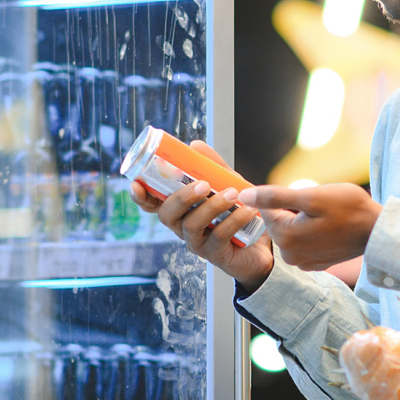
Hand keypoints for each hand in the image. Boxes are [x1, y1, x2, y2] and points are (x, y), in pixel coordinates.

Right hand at [132, 140, 273, 288]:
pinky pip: (218, 237)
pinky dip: (233, 221)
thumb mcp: (227, 183)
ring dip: (212, 207)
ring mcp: (196, 242)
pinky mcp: (214, 254)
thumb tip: (195, 144)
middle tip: (204, 185)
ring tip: (233, 194)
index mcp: (180, 209)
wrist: (263, 242)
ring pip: (191, 225)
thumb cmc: (237, 211)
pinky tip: (248, 210)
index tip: (136, 184)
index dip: (140, 196)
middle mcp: (182, 226)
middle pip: (167, 215)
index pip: (151, 204)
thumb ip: (212, 166)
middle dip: (182, 198)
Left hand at [236, 183, 379, 271]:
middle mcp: (289, 255)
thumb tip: (243, 196)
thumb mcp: (311, 196)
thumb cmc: (349, 209)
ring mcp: (302, 262)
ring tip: (326, 217)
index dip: (284, 196)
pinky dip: (312, 232)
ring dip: (302, 220)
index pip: (267, 208)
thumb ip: (274, 197)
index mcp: (285, 237)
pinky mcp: (315, 264)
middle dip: (293, 209)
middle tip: (319, 206)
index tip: (303, 195)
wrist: (377, 230)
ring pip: (291, 230)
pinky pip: (303, 242)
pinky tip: (330, 228)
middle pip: (279, 220)